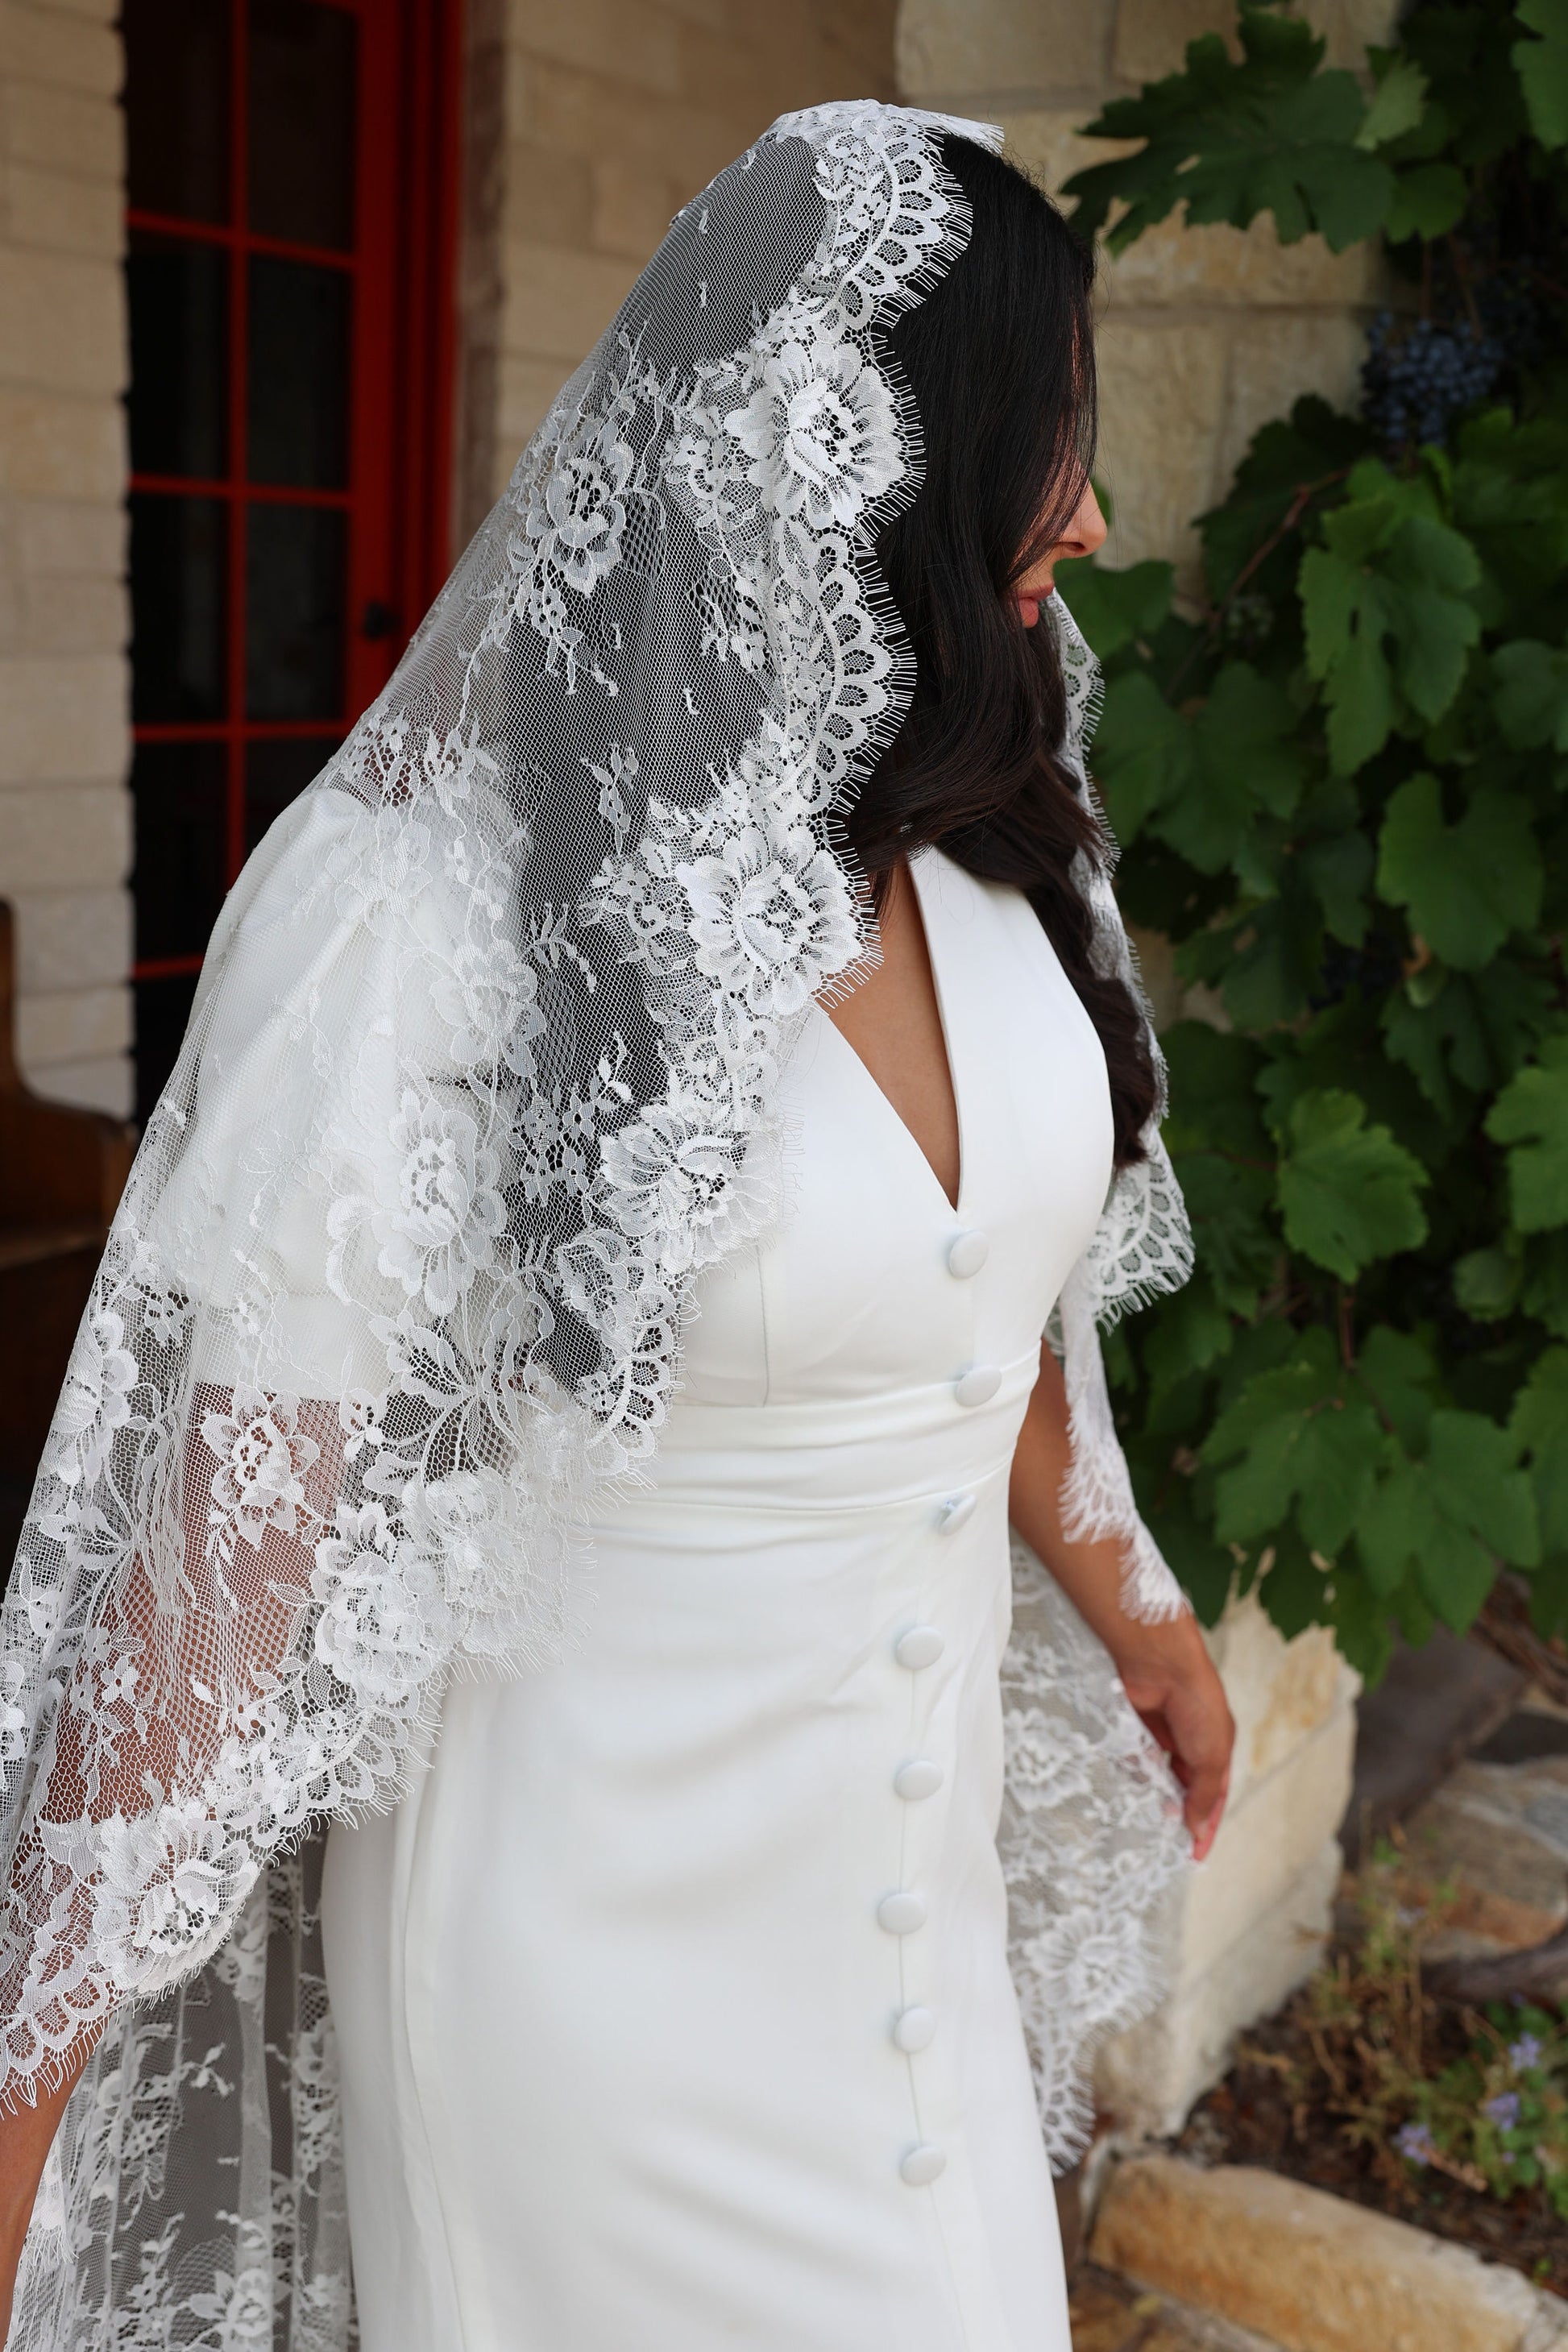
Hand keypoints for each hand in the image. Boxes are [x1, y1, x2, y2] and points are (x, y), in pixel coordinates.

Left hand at [1107, 1610, 1233, 1860]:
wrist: (1160, 1665)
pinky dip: (1133, 1771)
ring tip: (1145, 1813)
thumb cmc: (1197, 1706)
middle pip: (1182, 1789)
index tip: (1195, 1856)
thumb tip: (1198, 1829)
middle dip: (1174, 1811)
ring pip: (1156, 1777)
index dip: (1205, 1826)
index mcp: (1217, 1750)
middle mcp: (1191, 1744)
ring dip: (1152, 1793)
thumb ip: (1203, 1794)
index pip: (1212, 1798)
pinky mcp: (1137, 1729)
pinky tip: (1130, 1782)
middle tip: (1163, 1839)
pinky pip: (1134, 1760)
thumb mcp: (1211, 1756)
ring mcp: (1162, 1736)